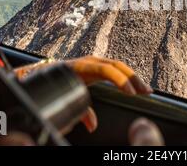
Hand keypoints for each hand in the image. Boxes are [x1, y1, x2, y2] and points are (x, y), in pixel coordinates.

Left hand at [14, 56, 152, 132]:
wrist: (40, 73)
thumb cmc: (50, 85)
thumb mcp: (63, 97)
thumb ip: (79, 111)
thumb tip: (92, 125)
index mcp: (81, 66)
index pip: (105, 69)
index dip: (119, 80)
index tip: (129, 93)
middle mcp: (90, 61)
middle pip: (117, 66)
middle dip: (132, 78)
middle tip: (145, 92)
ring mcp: (94, 63)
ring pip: (118, 67)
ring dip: (132, 78)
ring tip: (146, 90)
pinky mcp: (96, 67)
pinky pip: (114, 71)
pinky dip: (126, 78)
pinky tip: (135, 87)